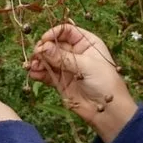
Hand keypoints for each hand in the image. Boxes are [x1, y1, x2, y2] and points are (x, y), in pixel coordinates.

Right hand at [25, 23, 137, 142]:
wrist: (108, 110)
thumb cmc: (105, 83)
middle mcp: (76, 53)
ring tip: (33, 66)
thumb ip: (62, 57)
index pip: (67, 31)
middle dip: (43, 48)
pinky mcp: (61, 81)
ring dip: (39, 61)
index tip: (44, 40)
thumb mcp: (85, 65)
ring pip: (48, 59)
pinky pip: (47, 73)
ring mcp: (67, 67)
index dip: (54, 33)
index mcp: (87, 43)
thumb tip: (42, 47)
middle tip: (36, 55)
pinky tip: (34, 74)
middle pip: (54, 44)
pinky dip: (39, 73)